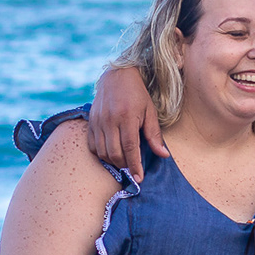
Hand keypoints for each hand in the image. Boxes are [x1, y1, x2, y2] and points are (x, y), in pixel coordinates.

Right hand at [86, 66, 167, 181]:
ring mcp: (98, 121)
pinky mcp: (91, 122)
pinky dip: (101, 154)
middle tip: (133, 167)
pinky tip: (111, 152)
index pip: (130, 148)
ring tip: (123, 160)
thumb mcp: (150, 112)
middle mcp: (110, 120)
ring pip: (102, 152)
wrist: (117, 76)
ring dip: (113, 161)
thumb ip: (154, 135)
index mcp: (127, 117)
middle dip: (124, 165)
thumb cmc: (137, 95)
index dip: (134, 165)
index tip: (139, 178)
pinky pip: (92, 146)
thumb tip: (163, 155)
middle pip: (114, 153)